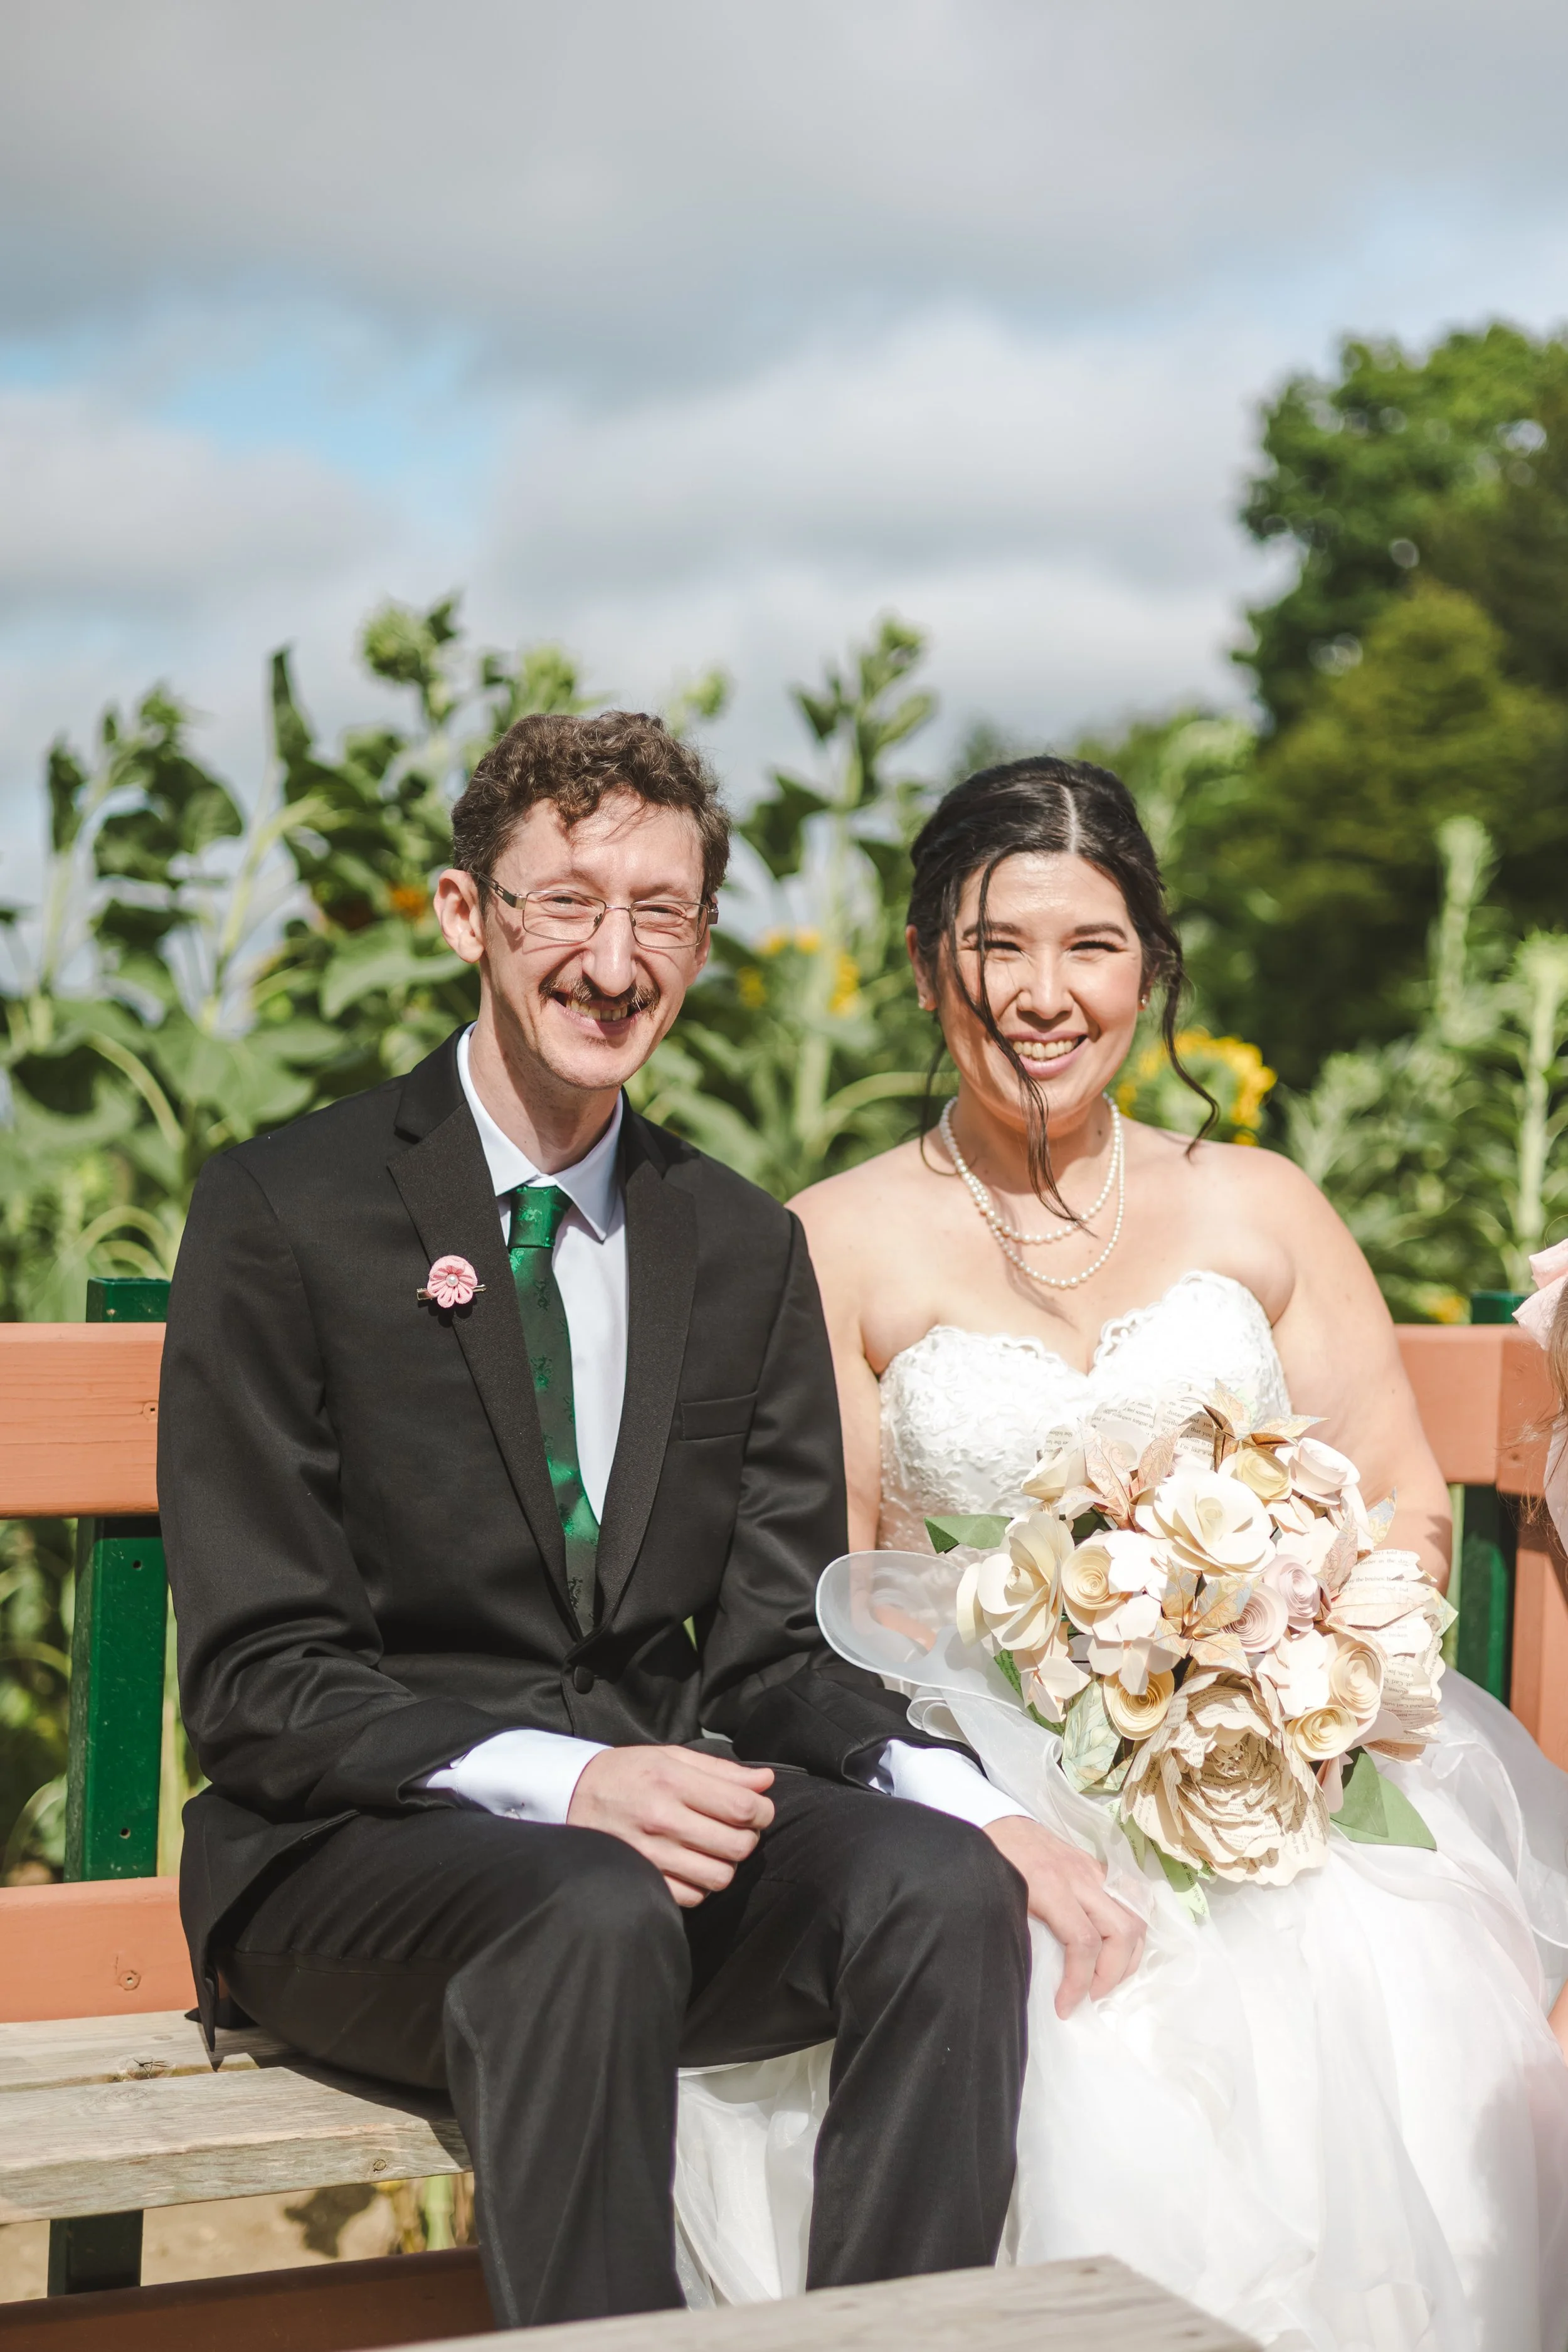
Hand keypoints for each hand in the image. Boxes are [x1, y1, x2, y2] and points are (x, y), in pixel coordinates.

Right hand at [567, 1746, 774, 1907]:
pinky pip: (692, 1896)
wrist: (570, 1796)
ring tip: (713, 1848)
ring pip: (719, 1876)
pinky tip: (690, 1864)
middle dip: (747, 1837)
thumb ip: (721, 1771)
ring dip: (725, 1863)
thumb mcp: (671, 1757)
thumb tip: (765, 1781)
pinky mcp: (641, 1879)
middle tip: (737, 1828)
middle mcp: (661, 1818)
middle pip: (737, 1845)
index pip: (742, 1807)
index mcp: (671, 1781)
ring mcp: (649, 1854)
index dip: (763, 1811)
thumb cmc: (627, 1773)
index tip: (759, 1810)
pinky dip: (700, 1884)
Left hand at [983, 1814, 1145, 2017]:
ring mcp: (1094, 1870)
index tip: (1065, 2007)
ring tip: (1106, 1978)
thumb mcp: (999, 1900)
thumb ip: (1020, 1934)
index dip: (1079, 1982)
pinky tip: (1115, 1950)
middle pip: (1122, 1930)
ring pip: (1135, 1916)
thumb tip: (1033, 1980)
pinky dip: (1130, 1932)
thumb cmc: (992, 1862)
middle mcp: (1081, 1877)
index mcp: (1050, 1886)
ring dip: (1128, 1956)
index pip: (1083, 1942)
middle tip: (1091, 1995)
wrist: (998, 1821)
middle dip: (1112, 1974)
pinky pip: (1130, 1902)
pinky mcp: (1098, 1868)